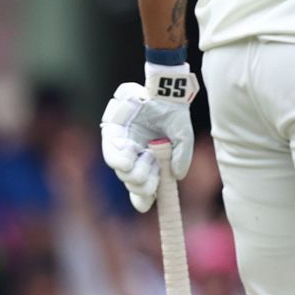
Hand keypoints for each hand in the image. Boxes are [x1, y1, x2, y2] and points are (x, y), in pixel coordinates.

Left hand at [99, 62, 198, 212]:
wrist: (164, 91)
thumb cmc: (174, 113)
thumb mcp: (183, 138)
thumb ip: (181, 157)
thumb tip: (176, 176)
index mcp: (152, 161)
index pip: (145, 186)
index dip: (144, 197)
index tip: (148, 203)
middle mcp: (136, 157)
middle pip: (133, 183)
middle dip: (142, 187)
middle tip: (152, 181)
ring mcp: (124, 147)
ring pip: (122, 172)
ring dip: (133, 175)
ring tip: (145, 163)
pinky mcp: (112, 135)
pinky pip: (111, 154)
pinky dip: (119, 161)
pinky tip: (129, 159)